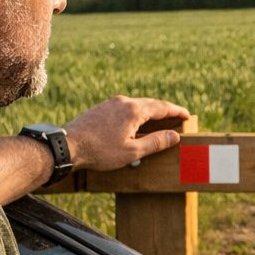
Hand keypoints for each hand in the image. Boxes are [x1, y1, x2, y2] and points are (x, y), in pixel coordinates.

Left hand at [64, 95, 189, 171]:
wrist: (68, 145)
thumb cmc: (100, 151)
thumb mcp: (132, 152)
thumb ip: (155, 142)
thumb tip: (174, 136)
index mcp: (134, 110)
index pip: (162, 107)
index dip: (177, 111)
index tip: (187, 115)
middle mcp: (124, 102)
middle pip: (150, 103)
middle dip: (165, 110)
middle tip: (177, 117)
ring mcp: (111, 103)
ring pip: (137, 104)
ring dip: (150, 111)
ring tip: (159, 119)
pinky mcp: (102, 108)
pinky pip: (125, 107)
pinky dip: (137, 113)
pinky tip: (136, 122)